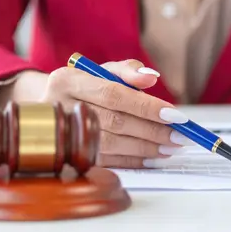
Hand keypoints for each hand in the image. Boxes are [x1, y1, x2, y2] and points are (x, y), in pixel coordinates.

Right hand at [14, 60, 192, 167]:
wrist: (51, 105)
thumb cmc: (84, 86)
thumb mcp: (102, 70)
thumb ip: (128, 71)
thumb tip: (151, 78)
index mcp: (68, 80)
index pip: (113, 94)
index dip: (145, 106)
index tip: (174, 114)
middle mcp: (60, 106)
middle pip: (113, 121)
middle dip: (151, 130)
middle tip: (179, 135)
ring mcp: (62, 134)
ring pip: (110, 144)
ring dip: (145, 148)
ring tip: (170, 147)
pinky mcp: (69, 154)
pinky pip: (106, 160)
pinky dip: (132, 160)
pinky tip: (151, 158)